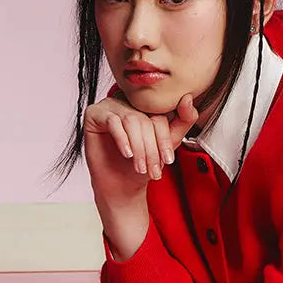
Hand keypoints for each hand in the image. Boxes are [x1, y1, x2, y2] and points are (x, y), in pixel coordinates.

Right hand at [83, 91, 198, 200]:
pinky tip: (127, 154)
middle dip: (152, 149)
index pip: (160, 116)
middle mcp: (128, 101)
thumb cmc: (143, 162)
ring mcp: (110, 104)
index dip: (164, 140)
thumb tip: (188, 99)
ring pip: (132, 121)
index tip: (169, 160)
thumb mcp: (168, 143)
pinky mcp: (94, 112)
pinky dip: (122, 140)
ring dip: (139, 148)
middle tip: (154, 169)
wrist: (121, 183)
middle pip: (146, 120)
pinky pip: (112, 121)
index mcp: (146, 105)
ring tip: (140, 167)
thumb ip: (183, 120)